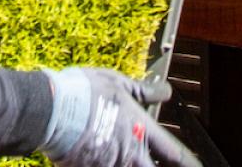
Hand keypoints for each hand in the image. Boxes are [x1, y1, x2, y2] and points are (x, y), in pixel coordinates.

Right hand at [40, 68, 192, 166]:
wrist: (54, 111)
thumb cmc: (87, 92)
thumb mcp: (119, 84)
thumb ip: (144, 91)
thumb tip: (166, 91)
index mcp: (141, 131)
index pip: (173, 154)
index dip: (188, 163)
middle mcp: (130, 154)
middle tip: (156, 162)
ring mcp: (111, 166)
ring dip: (130, 165)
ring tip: (127, 159)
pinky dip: (106, 165)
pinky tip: (101, 159)